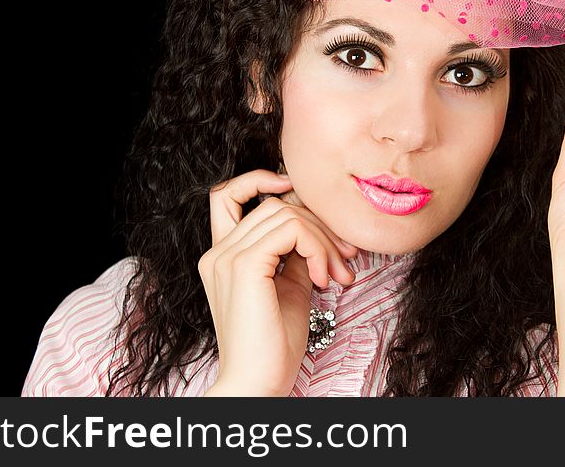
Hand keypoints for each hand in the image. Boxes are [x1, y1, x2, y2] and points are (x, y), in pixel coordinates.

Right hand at [199, 169, 357, 395]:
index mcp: (222, 256)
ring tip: (339, 275)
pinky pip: (291, 230)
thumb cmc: (275, 344)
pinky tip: (323, 279)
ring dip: (324, 240)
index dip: (261, 180)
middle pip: (275, 204)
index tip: (301, 197)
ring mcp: (226, 257)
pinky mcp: (244, 266)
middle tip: (346, 259)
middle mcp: (218, 252)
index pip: (228, 194)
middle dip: (319, 226)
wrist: (259, 384)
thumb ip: (295, 254)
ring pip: (286, 213)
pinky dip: (317, 247)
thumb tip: (318, 229)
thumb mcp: (290, 287)